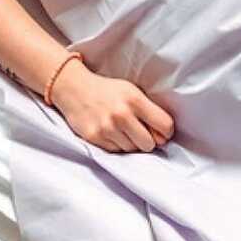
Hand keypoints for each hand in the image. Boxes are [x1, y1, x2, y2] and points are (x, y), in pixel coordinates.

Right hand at [50, 58, 174, 153]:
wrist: (74, 89)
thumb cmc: (107, 90)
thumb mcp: (131, 91)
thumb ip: (148, 110)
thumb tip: (162, 138)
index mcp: (134, 100)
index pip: (165, 125)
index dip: (166, 132)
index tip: (162, 132)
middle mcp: (121, 115)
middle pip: (149, 144)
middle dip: (147, 140)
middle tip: (140, 132)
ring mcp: (107, 128)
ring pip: (132, 150)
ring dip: (131, 143)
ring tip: (122, 130)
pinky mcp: (95, 138)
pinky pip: (116, 151)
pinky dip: (117, 145)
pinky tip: (111, 132)